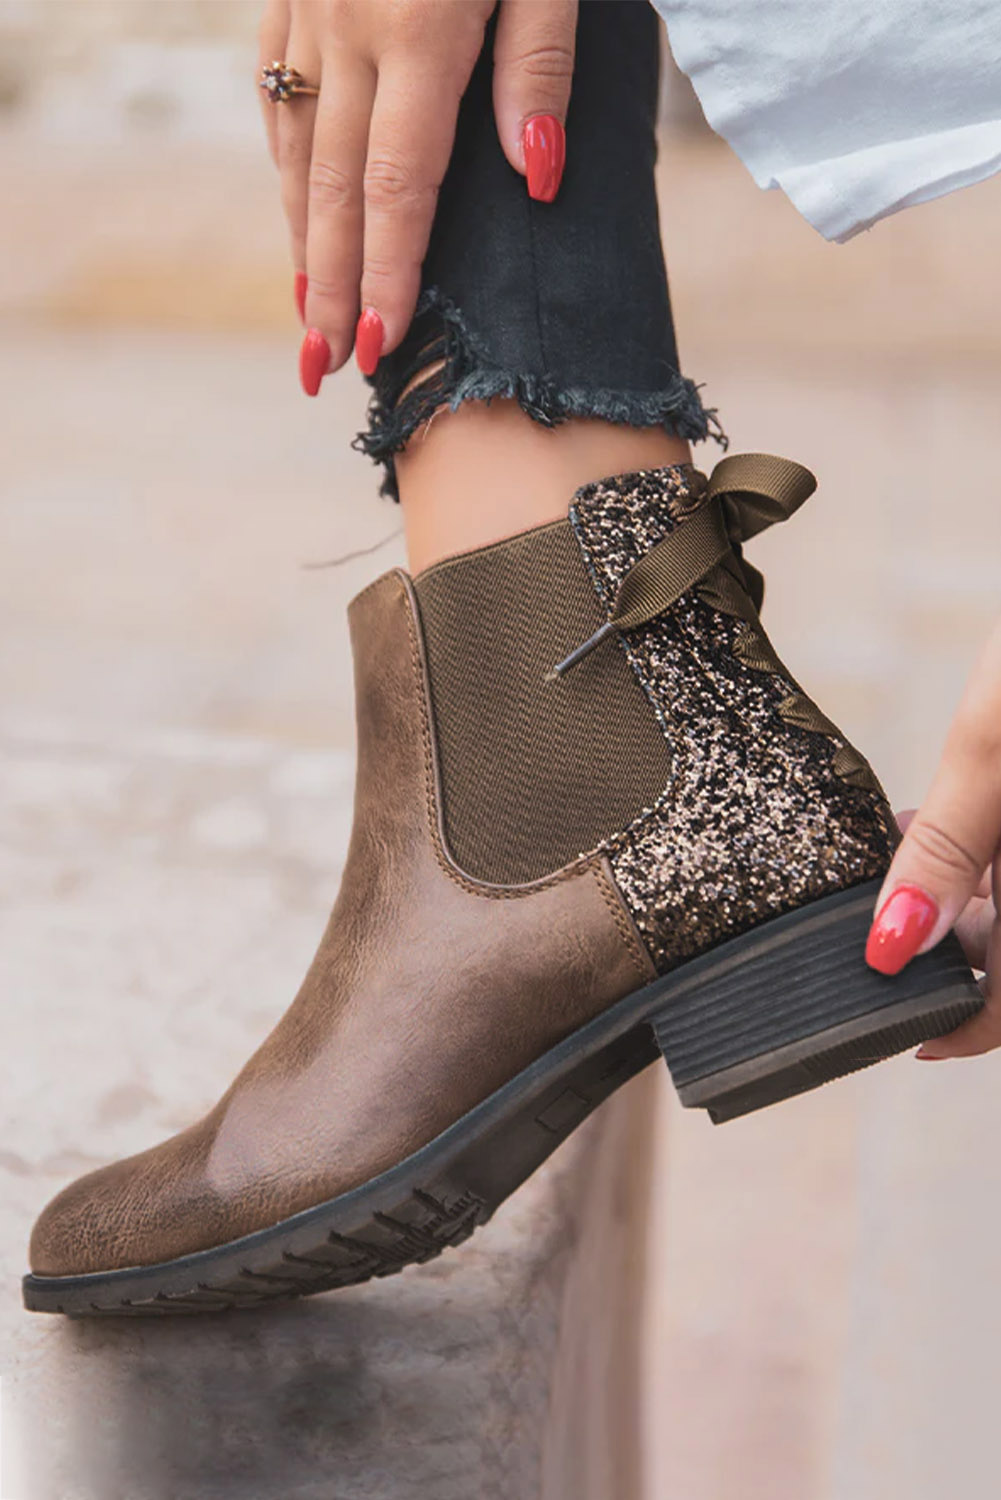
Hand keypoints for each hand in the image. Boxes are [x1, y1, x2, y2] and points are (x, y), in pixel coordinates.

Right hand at [257, 0, 576, 390]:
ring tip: (308, 316)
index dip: (388, 273)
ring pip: (296, 149)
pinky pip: (278, 92)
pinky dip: (288, 165)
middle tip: (326, 364)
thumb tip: (536, 174)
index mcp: (418, 28)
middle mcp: (348, 24)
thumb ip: (540, 62)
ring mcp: (308, 5)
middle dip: (330, 287)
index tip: (380, 343)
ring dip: (302, 241)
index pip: (399, 184)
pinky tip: (298, 214)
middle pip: (334, 187)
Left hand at [865, 618, 1000, 1056]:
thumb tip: (895, 944)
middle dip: (961, 946)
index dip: (966, 1027)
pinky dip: (996, 853)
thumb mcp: (998, 745)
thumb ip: (947, 851)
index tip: (914, 1034)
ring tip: (910, 847)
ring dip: (977, 897)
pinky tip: (950, 811)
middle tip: (887, 921)